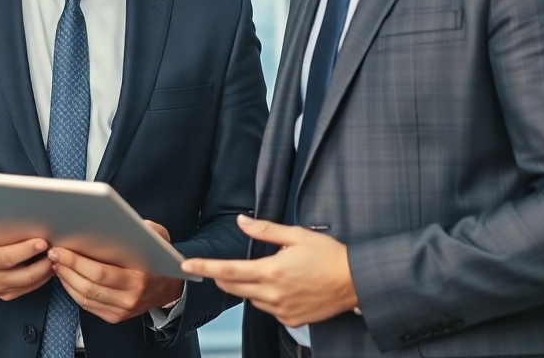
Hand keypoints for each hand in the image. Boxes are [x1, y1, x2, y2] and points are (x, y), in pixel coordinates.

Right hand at [0, 228, 54, 300]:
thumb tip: (19, 211)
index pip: (6, 258)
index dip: (26, 250)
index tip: (42, 241)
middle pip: (23, 274)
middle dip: (43, 262)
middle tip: (56, 249)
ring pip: (28, 283)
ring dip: (46, 270)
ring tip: (57, 256)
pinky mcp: (5, 294)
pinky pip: (28, 288)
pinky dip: (42, 278)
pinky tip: (50, 266)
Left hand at [47, 220, 185, 323]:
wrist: (168, 289)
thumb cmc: (159, 260)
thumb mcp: (160, 239)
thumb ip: (147, 229)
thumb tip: (126, 221)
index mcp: (139, 279)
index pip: (101, 273)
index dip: (76, 262)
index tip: (61, 249)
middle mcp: (129, 299)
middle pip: (88, 286)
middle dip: (66, 268)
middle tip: (54, 253)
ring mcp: (120, 310)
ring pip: (84, 297)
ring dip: (66, 279)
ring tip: (57, 263)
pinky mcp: (113, 316)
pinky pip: (86, 305)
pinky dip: (72, 290)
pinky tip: (66, 276)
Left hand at [180, 215, 358, 327]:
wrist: (355, 282)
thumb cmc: (329, 256)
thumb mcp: (297, 235)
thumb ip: (265, 230)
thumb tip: (242, 222)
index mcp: (271, 271)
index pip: (228, 271)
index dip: (205, 268)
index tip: (188, 266)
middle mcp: (273, 294)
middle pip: (234, 288)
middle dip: (223, 277)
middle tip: (221, 268)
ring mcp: (282, 310)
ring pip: (251, 299)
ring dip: (249, 287)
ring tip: (269, 272)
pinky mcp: (291, 320)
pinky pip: (269, 309)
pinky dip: (268, 298)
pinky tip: (283, 287)